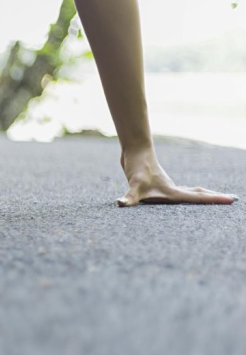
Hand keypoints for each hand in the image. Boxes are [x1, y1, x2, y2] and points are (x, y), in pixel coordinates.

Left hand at [117, 148, 238, 206]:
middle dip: (214, 198)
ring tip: (216, 199)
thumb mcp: (133, 185)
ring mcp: (167, 186)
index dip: (214, 200)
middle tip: (233, 200)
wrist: (135, 150)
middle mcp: (173, 189)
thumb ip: (129, 197)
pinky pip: (179, 192)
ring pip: (190, 192)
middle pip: (198, 195)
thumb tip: (121, 204)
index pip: (197, 198)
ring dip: (203, 196)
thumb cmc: (137, 167)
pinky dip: (189, 195)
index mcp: (172, 192)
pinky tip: (186, 198)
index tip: (232, 200)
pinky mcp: (160, 184)